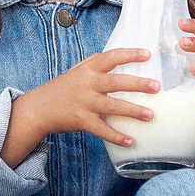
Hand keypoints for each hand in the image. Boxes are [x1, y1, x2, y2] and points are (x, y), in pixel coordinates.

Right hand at [8, 47, 157, 159]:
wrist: (38, 109)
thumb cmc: (61, 89)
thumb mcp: (76, 71)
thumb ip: (95, 64)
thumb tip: (117, 57)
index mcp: (88, 69)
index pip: (111, 57)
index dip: (130, 54)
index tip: (147, 54)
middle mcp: (87, 84)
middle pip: (116, 82)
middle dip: (138, 84)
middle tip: (157, 86)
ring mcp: (84, 102)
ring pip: (112, 106)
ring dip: (133, 111)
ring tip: (151, 115)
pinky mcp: (81, 120)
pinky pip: (102, 130)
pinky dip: (116, 136)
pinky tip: (130, 141)